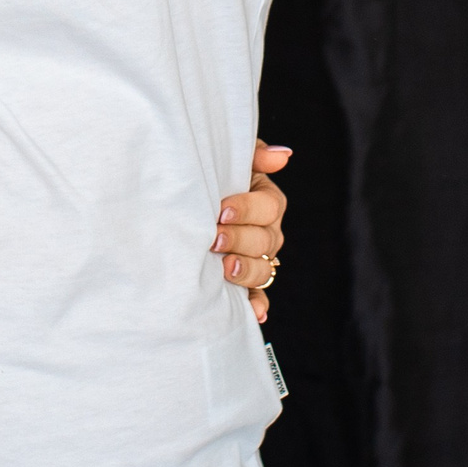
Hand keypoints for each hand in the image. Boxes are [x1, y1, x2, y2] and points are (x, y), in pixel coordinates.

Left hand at [216, 141, 291, 323]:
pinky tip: (254, 312)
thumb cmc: (209, 173)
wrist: (185, 198)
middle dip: (239, 240)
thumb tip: (282, 155)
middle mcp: (267, 231)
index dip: (247, 209)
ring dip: (247, 271)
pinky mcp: (245, 279)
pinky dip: (258, 304)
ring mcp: (258, 258)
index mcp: (267, 201)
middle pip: (265, 239)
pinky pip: (258, 294)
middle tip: (214, 239)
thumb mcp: (228, 157)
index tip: (221, 210)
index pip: (269, 206)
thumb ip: (254, 154)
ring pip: (263, 268)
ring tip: (226, 269)